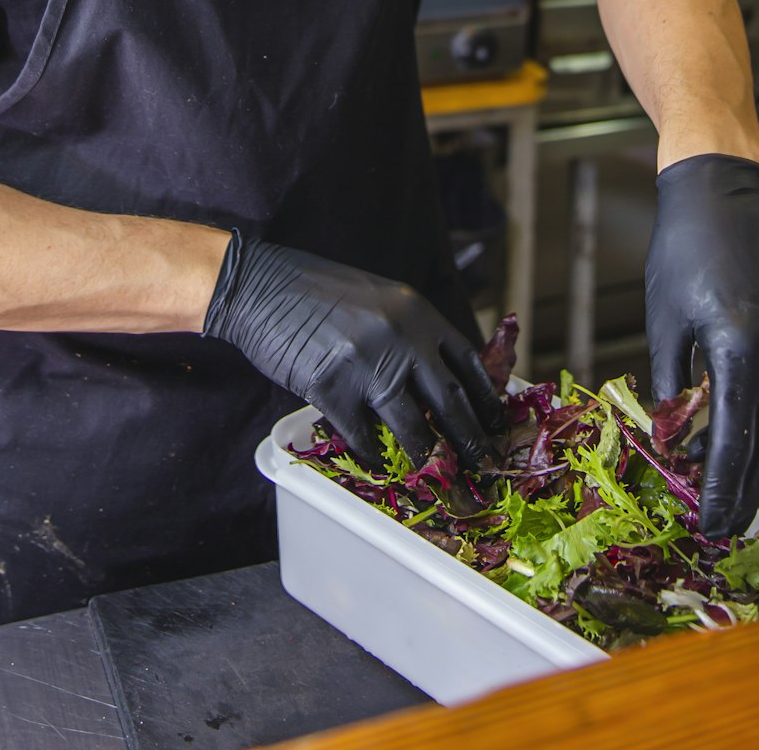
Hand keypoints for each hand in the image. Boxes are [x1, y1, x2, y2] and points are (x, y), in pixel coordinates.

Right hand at [204, 236, 504, 468]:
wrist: (262, 285)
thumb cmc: (317, 291)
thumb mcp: (379, 299)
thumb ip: (409, 331)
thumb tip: (437, 379)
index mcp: (417, 311)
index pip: (468, 361)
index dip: (486, 398)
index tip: (497, 424)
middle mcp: (401, 338)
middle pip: (451, 401)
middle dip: (471, 439)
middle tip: (482, 465)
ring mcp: (368, 366)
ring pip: (413, 427)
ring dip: (426, 456)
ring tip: (433, 473)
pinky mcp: (333, 391)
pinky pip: (364, 438)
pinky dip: (375, 456)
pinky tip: (378, 465)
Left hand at [644, 154, 758, 538]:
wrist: (723, 188)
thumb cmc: (684, 249)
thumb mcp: (665, 323)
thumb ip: (674, 388)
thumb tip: (679, 443)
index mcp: (742, 350)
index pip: (733, 443)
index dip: (723, 490)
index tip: (714, 525)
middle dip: (750, 488)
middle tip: (730, 523)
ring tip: (731, 479)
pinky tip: (748, 417)